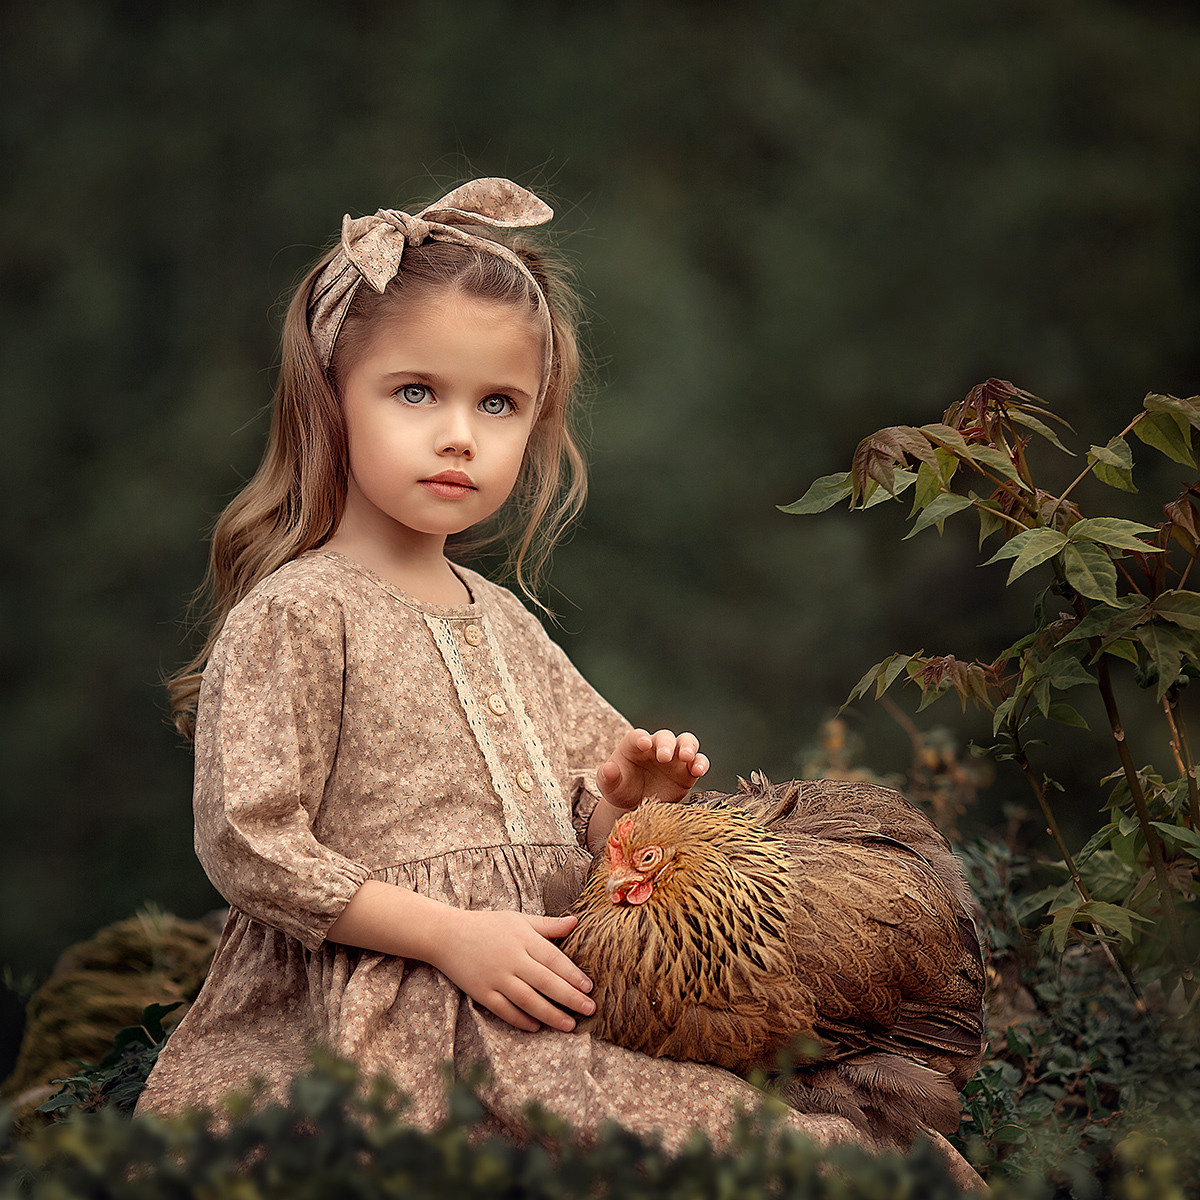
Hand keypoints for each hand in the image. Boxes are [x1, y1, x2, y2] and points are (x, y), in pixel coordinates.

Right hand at [427, 909, 595, 1033]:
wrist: (447, 935)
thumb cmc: (488, 925)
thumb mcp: (519, 919)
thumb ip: (547, 925)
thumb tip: (575, 922)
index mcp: (523, 939)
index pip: (554, 959)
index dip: (573, 975)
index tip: (589, 987)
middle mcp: (511, 959)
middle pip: (546, 982)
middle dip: (570, 998)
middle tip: (589, 1009)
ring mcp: (496, 977)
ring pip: (528, 1000)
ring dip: (550, 1014)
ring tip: (569, 1024)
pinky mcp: (481, 992)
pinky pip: (504, 1010)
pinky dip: (521, 1020)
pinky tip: (537, 1026)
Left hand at [597, 727, 708, 811]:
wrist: (636, 806)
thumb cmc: (621, 789)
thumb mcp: (609, 786)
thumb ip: (607, 777)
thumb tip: (608, 769)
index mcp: (635, 746)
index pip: (638, 736)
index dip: (641, 738)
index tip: (643, 743)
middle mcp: (656, 747)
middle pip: (665, 736)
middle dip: (666, 744)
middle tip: (664, 756)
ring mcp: (674, 758)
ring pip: (687, 742)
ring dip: (688, 746)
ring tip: (686, 757)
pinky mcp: (687, 772)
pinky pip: (699, 762)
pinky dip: (701, 763)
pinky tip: (698, 770)